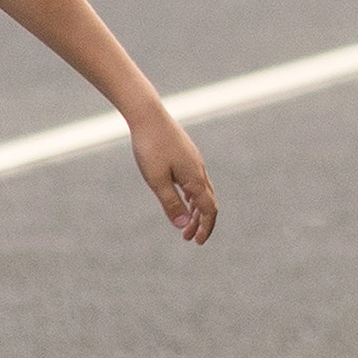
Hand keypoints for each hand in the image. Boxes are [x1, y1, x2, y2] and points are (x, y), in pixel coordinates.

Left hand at [130, 111, 221, 242]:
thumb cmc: (150, 148)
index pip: (209, 209)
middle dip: (201, 222)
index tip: (197, 241)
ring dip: (196, 210)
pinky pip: (195, 181)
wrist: (148, 115)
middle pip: (208, 202)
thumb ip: (171, 203)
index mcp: (195, 178)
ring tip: (184, 222)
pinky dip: (192, 196)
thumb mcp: (156, 180)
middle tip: (188, 238)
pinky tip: (183, 198)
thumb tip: (183, 225)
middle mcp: (199, 170)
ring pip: (202, 191)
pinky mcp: (186, 155)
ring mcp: (194, 161)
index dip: (206, 227)